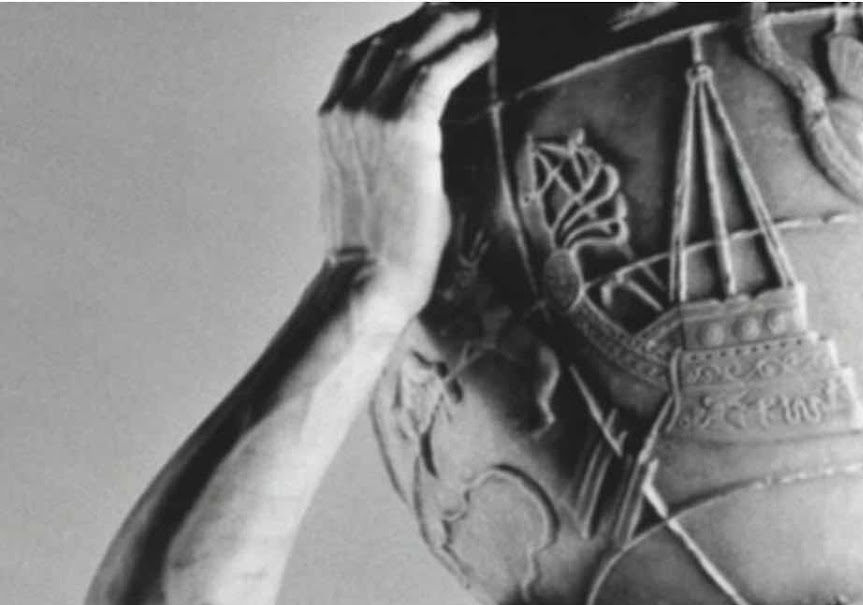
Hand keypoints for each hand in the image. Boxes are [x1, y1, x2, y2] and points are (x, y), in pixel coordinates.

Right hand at [318, 6, 495, 320]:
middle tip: (470, 6)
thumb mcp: (377, 183)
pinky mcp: (404, 131)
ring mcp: (370, 116)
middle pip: (391, 39)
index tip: (436, 20)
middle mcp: (346, 108)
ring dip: (454, 25)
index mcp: (333, 118)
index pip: (366, 53)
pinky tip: (489, 41)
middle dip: (432, 17)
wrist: (368, 279)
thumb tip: (432, 138)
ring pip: (414, 46)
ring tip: (485, 15)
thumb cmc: (378, 247)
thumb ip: (394, 148)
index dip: (405, 30)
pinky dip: (465, 50)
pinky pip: (438, 72)